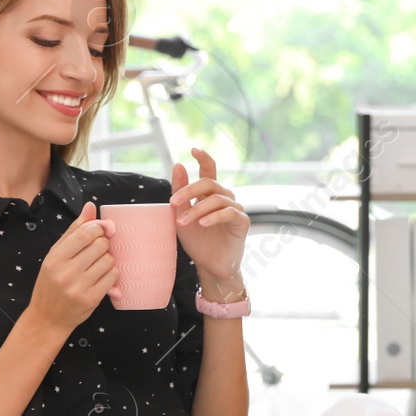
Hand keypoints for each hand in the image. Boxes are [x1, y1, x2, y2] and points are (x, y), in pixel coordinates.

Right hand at [25, 201, 118, 333]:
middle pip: (101, 245)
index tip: (98, 233)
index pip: (86, 233)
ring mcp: (79, 287)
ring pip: (109, 260)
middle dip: (103, 245)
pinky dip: (111, 274)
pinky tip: (101, 277)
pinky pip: (113, 276)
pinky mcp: (92, 299)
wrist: (47, 318)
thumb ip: (74, 230)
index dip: (98, 229)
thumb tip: (91, 206)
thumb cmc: (51, 283)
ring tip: (96, 266)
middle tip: (96, 252)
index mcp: (55, 258)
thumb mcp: (55, 255)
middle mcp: (66, 272)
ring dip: (107, 260)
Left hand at [169, 147, 247, 289]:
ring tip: (183, 223)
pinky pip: (229, 212)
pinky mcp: (242, 222)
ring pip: (216, 199)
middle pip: (209, 183)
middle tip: (173, 202)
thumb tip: (178, 165)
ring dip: (196, 210)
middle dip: (189, 190)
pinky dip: (214, 217)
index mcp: (210, 195)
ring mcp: (235, 209)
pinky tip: (202, 224)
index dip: (204, 158)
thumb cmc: (197, 242)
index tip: (193, 149)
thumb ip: (180, 193)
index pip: (209, 171)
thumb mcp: (182, 216)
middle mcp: (225, 198)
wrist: (210, 266)